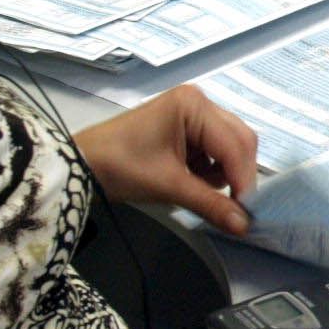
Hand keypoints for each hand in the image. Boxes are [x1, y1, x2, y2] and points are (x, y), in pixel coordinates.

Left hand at [72, 84, 257, 235]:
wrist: (81, 165)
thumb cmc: (121, 167)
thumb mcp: (169, 186)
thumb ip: (210, 204)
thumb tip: (244, 226)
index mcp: (194, 105)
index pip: (235, 144)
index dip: (244, 180)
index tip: (247, 213)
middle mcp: (199, 102)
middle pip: (239, 141)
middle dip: (237, 175)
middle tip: (235, 209)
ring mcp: (193, 114)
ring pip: (230, 147)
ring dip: (224, 173)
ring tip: (203, 192)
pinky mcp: (187, 128)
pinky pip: (215, 150)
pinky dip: (211, 170)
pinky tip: (194, 182)